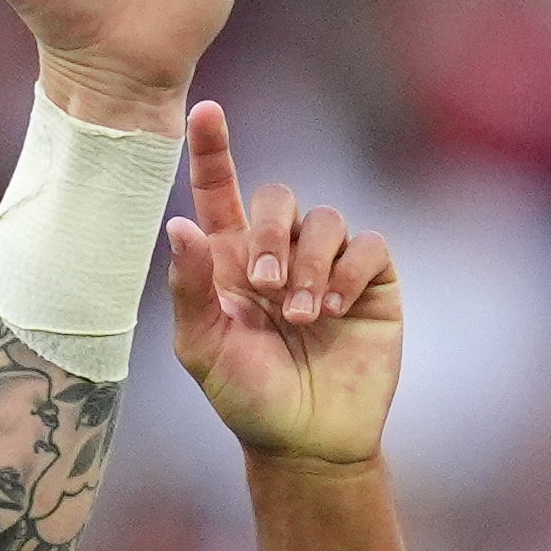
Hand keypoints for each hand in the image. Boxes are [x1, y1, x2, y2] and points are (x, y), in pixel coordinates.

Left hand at [164, 103, 401, 466]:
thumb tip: (178, 224)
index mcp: (229, 260)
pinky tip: (335, 310)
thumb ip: (190, 287)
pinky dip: (349, 273)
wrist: (307, 440)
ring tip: (303, 317)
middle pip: (277, 197)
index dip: (212, 148)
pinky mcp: (372, 280)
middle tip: (265, 287)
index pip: (219, 189)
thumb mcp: (204, 348)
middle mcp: (279, 251)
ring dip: (310, 264)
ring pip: (325, 219)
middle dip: (270, 233)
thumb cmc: (247, 397)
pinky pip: (368, 246)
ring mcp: (327, 263)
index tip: (206, 110)